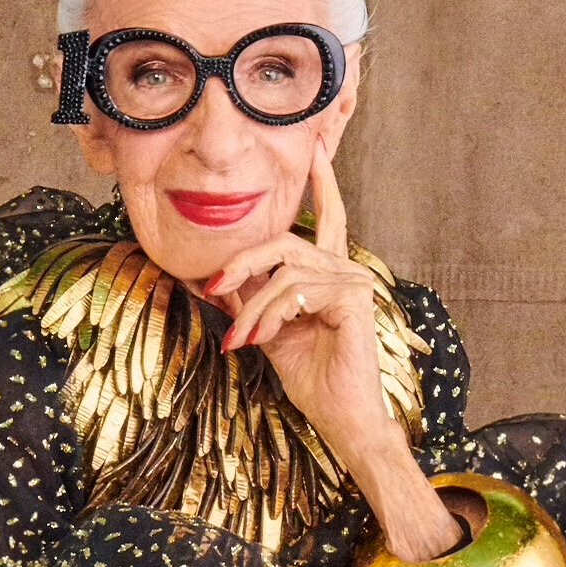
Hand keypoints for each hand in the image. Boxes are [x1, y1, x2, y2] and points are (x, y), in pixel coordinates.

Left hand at [204, 136, 397, 462]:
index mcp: (330, 274)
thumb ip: (250, 300)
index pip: (328, 219)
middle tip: (212, 284)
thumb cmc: (312, 379)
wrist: (339, 416)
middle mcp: (346, 271)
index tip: (316, 150)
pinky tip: (264, 340)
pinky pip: (296, 290)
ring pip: (284, 271)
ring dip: (251, 307)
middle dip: (242, 262)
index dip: (324, 185)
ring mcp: (353, 281)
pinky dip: (270, 315)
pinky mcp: (354, 298)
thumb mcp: (269, 332)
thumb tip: (215, 278)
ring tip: (240, 339)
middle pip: (285, 243)